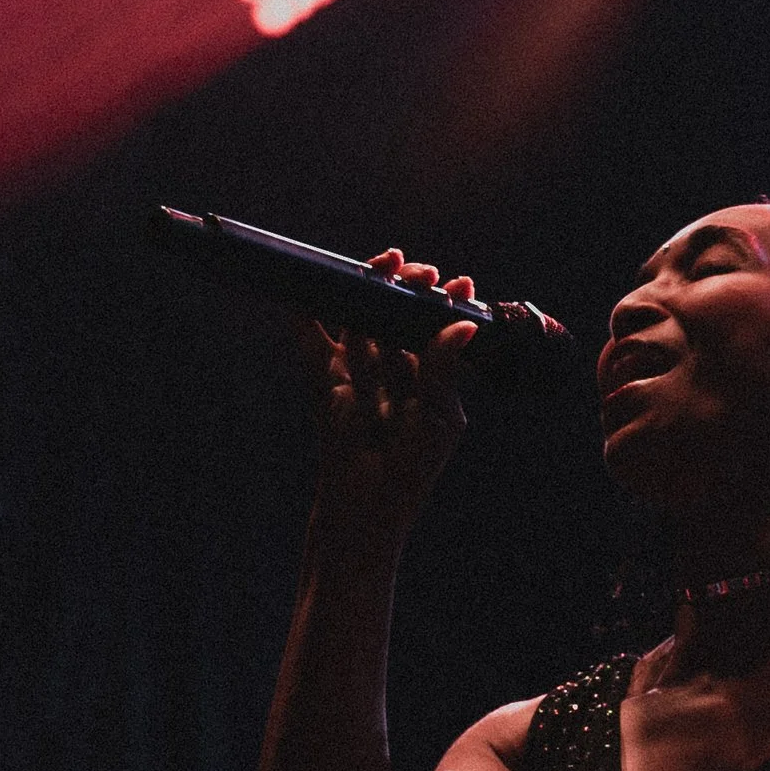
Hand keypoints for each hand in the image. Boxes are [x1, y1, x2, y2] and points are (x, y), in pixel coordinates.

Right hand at [312, 251, 477, 540]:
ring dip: (369, 287)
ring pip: (361, 315)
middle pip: (397, 310)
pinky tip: (304, 287)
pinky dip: (305, 314)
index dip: (446, 300)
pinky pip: (312, 340)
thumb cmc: (411, 466)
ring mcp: (358, 367)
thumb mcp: (439, 416)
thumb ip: (444, 368)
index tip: (460, 284)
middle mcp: (394, 363)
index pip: (437, 325)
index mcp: (428, 370)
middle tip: (420, 273)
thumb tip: (465, 325)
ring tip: (384, 267)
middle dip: (408, 284)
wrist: (366, 504)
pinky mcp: (325, 378)